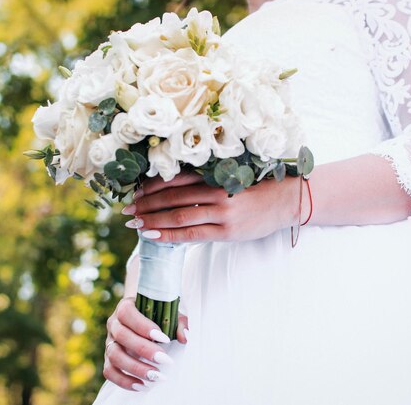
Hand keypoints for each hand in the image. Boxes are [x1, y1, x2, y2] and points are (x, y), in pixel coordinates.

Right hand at [103, 297, 188, 390]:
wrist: (144, 321)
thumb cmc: (157, 316)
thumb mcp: (168, 313)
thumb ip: (178, 322)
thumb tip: (184, 337)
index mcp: (126, 306)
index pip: (127, 314)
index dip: (144, 327)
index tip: (165, 339)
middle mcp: (114, 323)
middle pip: (122, 336)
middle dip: (144, 350)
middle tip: (166, 360)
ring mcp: (109, 341)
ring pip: (115, 355)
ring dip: (136, 368)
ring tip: (157, 376)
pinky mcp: (108, 358)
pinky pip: (110, 371)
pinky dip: (124, 380)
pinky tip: (142, 385)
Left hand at [122, 172, 303, 242]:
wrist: (284, 201)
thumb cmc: (254, 190)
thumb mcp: (229, 179)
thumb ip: (204, 183)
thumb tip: (173, 190)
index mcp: (213, 175)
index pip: (175, 180)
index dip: (151, 187)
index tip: (134, 193)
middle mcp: (214, 191)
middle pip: (172, 197)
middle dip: (146, 204)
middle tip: (127, 210)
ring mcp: (221, 212)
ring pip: (178, 215)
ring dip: (152, 219)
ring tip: (134, 223)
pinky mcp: (226, 231)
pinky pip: (191, 234)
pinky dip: (169, 234)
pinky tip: (152, 234)